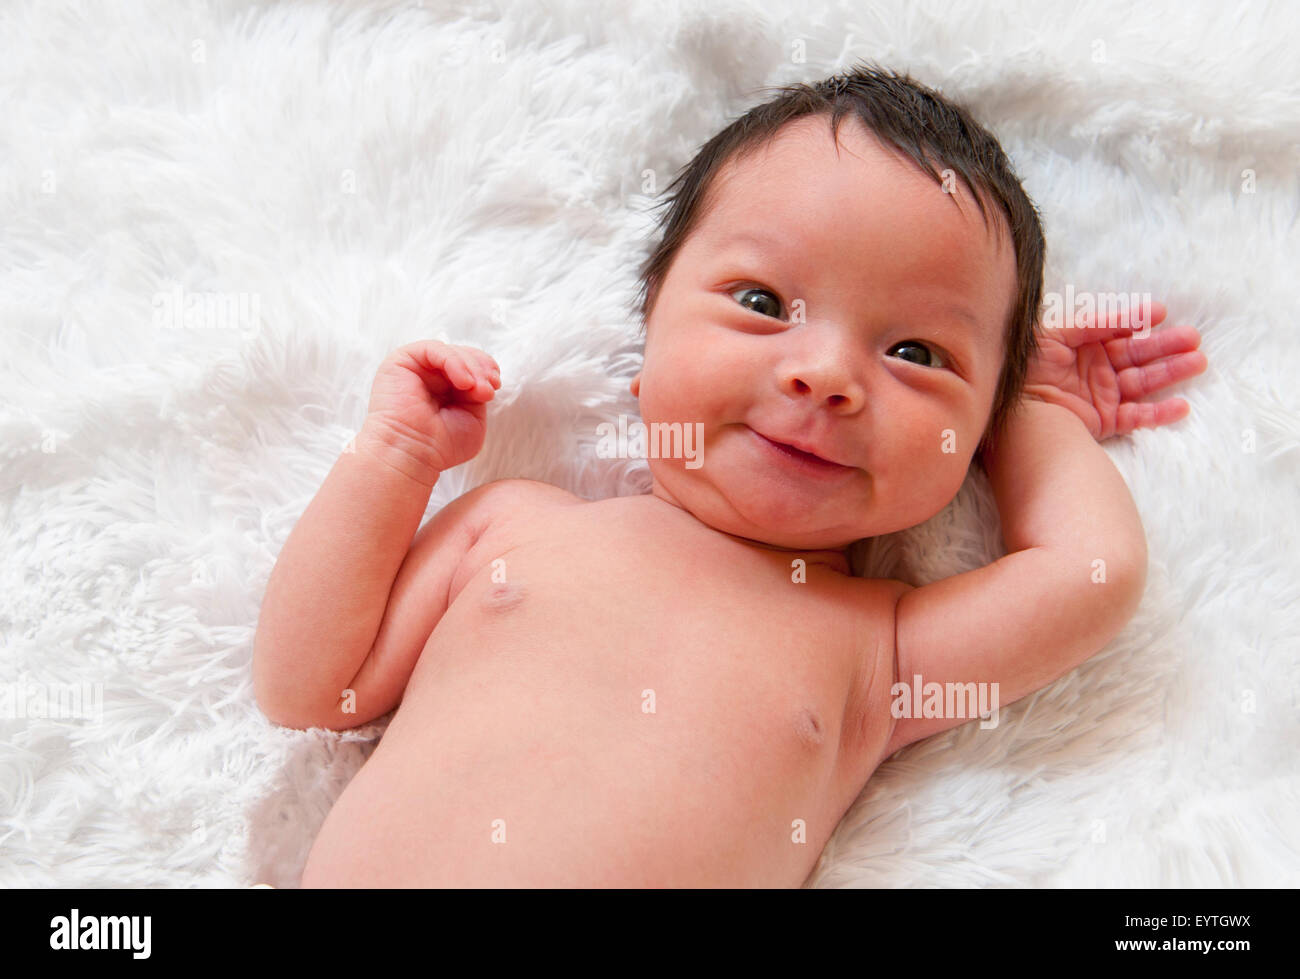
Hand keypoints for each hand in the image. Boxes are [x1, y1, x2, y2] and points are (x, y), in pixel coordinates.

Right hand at [361, 340, 500, 478]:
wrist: (412, 454)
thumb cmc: (440, 445)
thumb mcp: (473, 418)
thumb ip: (479, 395)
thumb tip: (485, 378)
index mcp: (445, 388)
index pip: (471, 366)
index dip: (486, 370)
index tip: (495, 385)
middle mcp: (430, 376)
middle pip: (463, 355)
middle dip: (481, 369)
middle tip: (488, 389)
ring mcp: (416, 367)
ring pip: (451, 351)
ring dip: (471, 367)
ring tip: (477, 390)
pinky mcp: (402, 361)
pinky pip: (434, 349)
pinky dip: (454, 362)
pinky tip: (464, 382)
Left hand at [1021, 300, 1207, 440]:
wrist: (1014, 414)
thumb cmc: (1024, 370)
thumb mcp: (1051, 336)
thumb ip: (1088, 324)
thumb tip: (1127, 316)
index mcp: (1082, 346)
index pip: (1116, 331)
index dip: (1137, 320)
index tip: (1160, 312)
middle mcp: (1095, 369)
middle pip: (1137, 355)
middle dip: (1165, 346)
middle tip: (1193, 339)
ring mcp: (1102, 396)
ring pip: (1143, 382)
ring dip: (1171, 372)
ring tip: (1197, 362)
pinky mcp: (1104, 422)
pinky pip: (1136, 417)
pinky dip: (1159, 413)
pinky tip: (1181, 406)